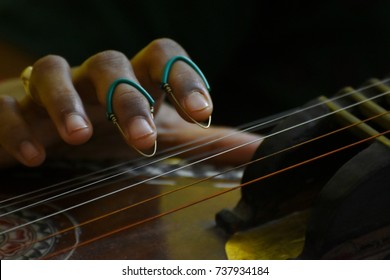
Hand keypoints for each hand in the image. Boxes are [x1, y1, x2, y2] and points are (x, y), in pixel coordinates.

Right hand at [0, 38, 260, 167]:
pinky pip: (9, 106)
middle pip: (112, 65)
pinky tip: (34, 156)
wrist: (49, 131)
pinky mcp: (12, 105)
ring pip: (54, 72)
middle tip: (144, 140)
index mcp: (134, 79)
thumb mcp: (164, 135)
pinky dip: (19, 127)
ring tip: (82, 138)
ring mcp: (50, 87)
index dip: (184, 77)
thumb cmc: (112, 131)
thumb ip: (206, 143)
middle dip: (128, 100)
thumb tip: (257, 152)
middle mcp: (94, 77)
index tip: (203, 112)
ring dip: (68, 103)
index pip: (162, 57)